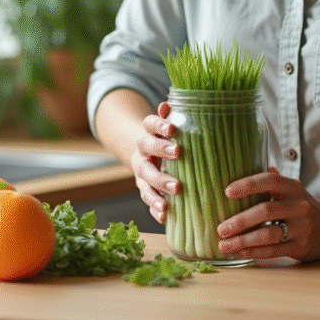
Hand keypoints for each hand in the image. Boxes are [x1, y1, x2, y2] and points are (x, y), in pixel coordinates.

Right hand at [129, 101, 181, 223]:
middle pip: (146, 148)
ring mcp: (141, 172)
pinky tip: (165, 215)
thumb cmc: (167, 141)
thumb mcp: (167, 128)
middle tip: (178, 152)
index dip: (159, 124)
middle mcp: (142, 151)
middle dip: (161, 150)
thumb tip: (168, 104)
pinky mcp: (144, 188)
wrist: (147, 156)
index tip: (173, 127)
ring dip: (159, 183)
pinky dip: (155, 207)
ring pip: (145, 177)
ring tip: (176, 189)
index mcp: (148, 132)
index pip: (149, 123)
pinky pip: (147, 198)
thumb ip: (169, 118)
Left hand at [215, 167, 319, 261]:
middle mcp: (298, 206)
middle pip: (266, 211)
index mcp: (293, 187)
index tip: (227, 192)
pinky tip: (238, 252)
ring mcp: (301, 228)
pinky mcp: (301, 247)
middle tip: (220, 228)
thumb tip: (242, 165)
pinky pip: (273, 251)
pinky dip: (253, 253)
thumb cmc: (302, 205)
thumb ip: (271, 181)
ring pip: (268, 234)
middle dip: (240, 220)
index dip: (248, 185)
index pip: (270, 181)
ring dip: (243, 241)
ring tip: (224, 245)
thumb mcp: (292, 189)